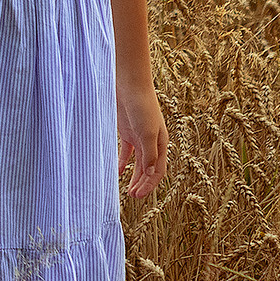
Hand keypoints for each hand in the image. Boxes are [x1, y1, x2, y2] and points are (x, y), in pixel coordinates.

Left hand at [115, 80, 168, 197]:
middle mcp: (152, 141)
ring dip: (134, 177)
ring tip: (127, 191)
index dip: (149, 184)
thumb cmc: (141, 106)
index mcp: (161, 142)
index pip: (158, 170)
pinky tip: (118, 172)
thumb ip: (149, 153)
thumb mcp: (146, 132)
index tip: (138, 196)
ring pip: (138, 163)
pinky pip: (126, 152)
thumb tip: (151, 173)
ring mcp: (139, 136)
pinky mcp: (127, 131)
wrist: (128, 84)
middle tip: (132, 196)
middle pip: (149, 168)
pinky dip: (123, 163)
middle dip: (142, 183)